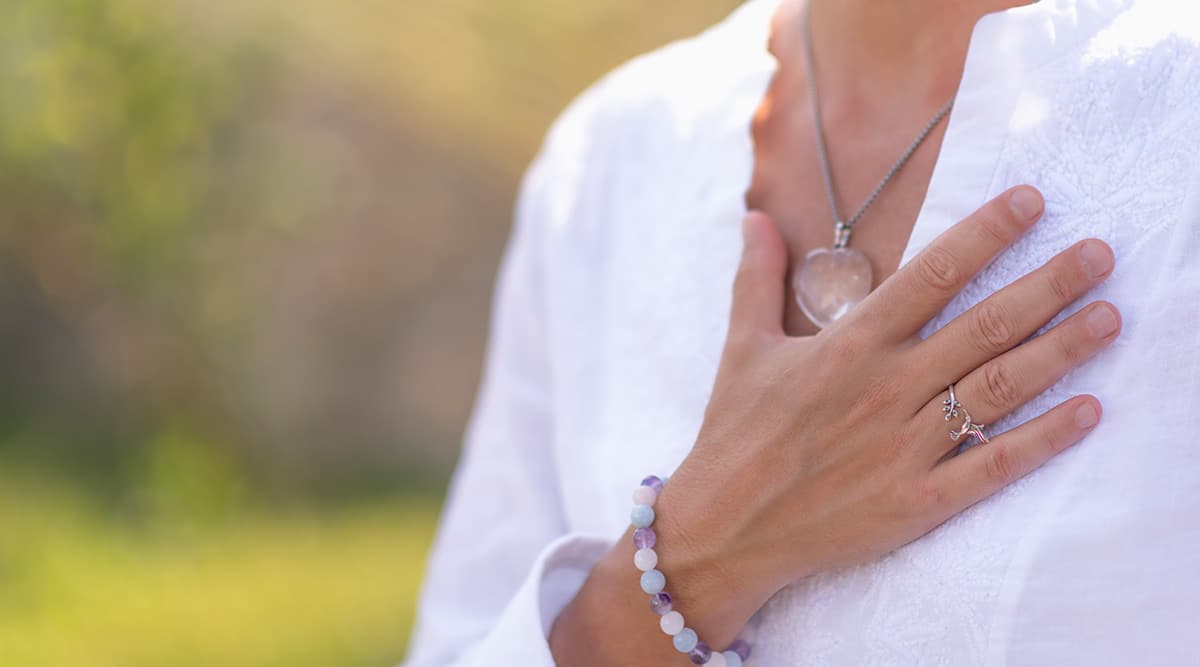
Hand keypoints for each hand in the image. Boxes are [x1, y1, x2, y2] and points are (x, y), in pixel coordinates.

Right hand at [655, 186, 1118, 642]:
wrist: (724, 528)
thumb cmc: (734, 433)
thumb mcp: (740, 348)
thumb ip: (755, 279)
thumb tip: (753, 218)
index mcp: (848, 346)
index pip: (931, 275)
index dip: (985, 233)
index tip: (1032, 201)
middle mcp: (885, 389)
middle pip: (984, 325)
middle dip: (1049, 285)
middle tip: (1100, 254)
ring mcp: (904, 446)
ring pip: (998, 389)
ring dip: (1060, 351)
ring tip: (1110, 318)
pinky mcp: (916, 501)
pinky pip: (991, 465)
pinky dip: (1042, 439)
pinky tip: (1087, 412)